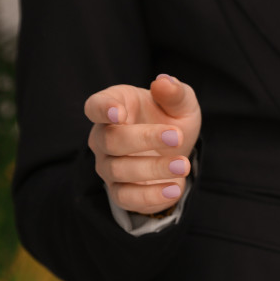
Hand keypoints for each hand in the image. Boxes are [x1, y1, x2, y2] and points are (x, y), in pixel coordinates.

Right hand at [83, 74, 201, 214]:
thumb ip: (174, 93)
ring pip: (118, 170)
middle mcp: (103, 137)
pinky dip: (150, 196)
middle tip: (177, 137)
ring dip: (153, 168)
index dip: (103, 109)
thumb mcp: (181, 104)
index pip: (95, 106)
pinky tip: (174, 189)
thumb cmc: (170, 119)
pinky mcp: (119, 191)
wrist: (176, 151)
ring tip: (184, 165)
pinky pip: (126, 198)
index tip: (118, 112)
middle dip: (144, 139)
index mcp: (115, 107)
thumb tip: (164, 82)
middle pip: (110, 140)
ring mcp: (108, 165)